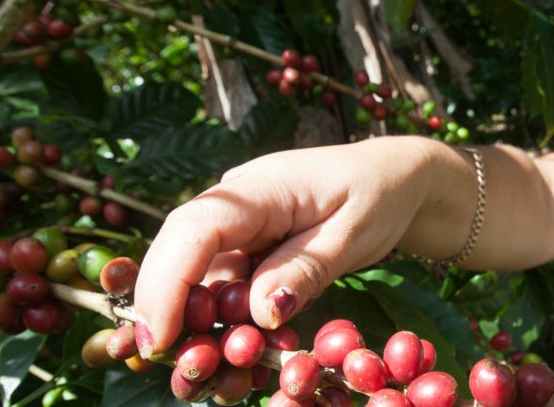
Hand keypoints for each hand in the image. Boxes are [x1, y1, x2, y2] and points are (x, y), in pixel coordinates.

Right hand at [132, 139, 432, 358]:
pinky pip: (222, 289)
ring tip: (214, 374)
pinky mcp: (245, 250)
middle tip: (184, 369)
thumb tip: (260, 313)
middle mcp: (235, 205)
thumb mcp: (352, 234)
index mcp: (261, 187)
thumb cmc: (378, 195)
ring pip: (196, 280)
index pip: (194, 229)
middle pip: (179, 256)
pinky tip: (241, 359)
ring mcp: (237, 227)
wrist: (393, 178)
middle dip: (170, 314)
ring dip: (199, 328)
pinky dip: (226, 325)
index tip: (160, 338)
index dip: (168, 284)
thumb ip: (305, 270)